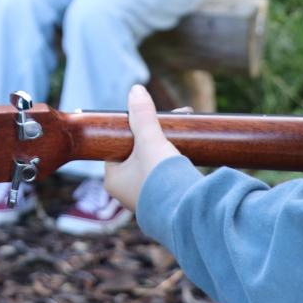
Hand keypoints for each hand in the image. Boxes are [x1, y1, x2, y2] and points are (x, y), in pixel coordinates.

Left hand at [104, 85, 186, 211]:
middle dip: (155, 135)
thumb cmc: (161, 178)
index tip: (149, 118)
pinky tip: (188, 152)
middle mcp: (126, 192)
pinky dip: (175, 162)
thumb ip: (142, 116)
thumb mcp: (149, 141)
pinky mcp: (166, 203)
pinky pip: (167, 176)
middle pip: (137, 153)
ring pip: (153, 164)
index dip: (132, 130)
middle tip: (172, 119)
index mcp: (113, 180)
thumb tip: (135, 90)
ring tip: (183, 128)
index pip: (116, 147)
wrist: (189, 212)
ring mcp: (146, 198)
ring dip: (167, 147)